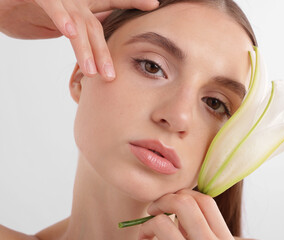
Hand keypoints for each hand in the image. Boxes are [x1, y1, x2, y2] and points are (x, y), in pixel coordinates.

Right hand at [0, 0, 158, 80]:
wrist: (2, 3)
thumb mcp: (62, 25)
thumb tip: (97, 53)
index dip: (132, 2)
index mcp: (83, 4)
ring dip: (86, 49)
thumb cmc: (31, 13)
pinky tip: (72, 33)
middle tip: (112, 77)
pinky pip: (53, 6)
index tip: (153, 4)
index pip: (112, 4)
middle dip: (104, 53)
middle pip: (96, 27)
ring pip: (79, 23)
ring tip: (95, 73)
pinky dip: (63, 19)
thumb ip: (82, 34)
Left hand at [139, 189, 234, 239]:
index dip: (185, 195)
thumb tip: (177, 214)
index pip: (207, 202)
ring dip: (153, 216)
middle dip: (166, 198)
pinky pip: (161, 226)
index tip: (170, 203)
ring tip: (145, 230)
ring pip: (175, 210)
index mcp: (224, 239)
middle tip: (153, 209)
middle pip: (190, 200)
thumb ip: (197, 232)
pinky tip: (144, 239)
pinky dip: (146, 228)